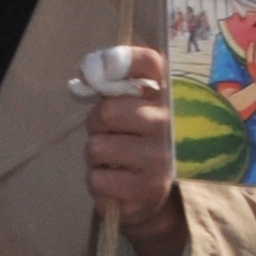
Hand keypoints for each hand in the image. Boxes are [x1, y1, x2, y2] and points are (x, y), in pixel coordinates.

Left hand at [82, 48, 190, 255]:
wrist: (156, 193)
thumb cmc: (137, 139)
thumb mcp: (133, 107)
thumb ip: (112, 85)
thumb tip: (84, 75)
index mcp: (169, 93)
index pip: (148, 63)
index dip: (117, 61)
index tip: (95, 74)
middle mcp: (171, 121)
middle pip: (106, 112)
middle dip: (96, 125)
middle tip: (109, 133)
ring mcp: (162, 156)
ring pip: (96, 148)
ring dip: (95, 158)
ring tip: (114, 161)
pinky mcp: (150, 188)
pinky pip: (97, 180)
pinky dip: (98, 183)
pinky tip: (117, 183)